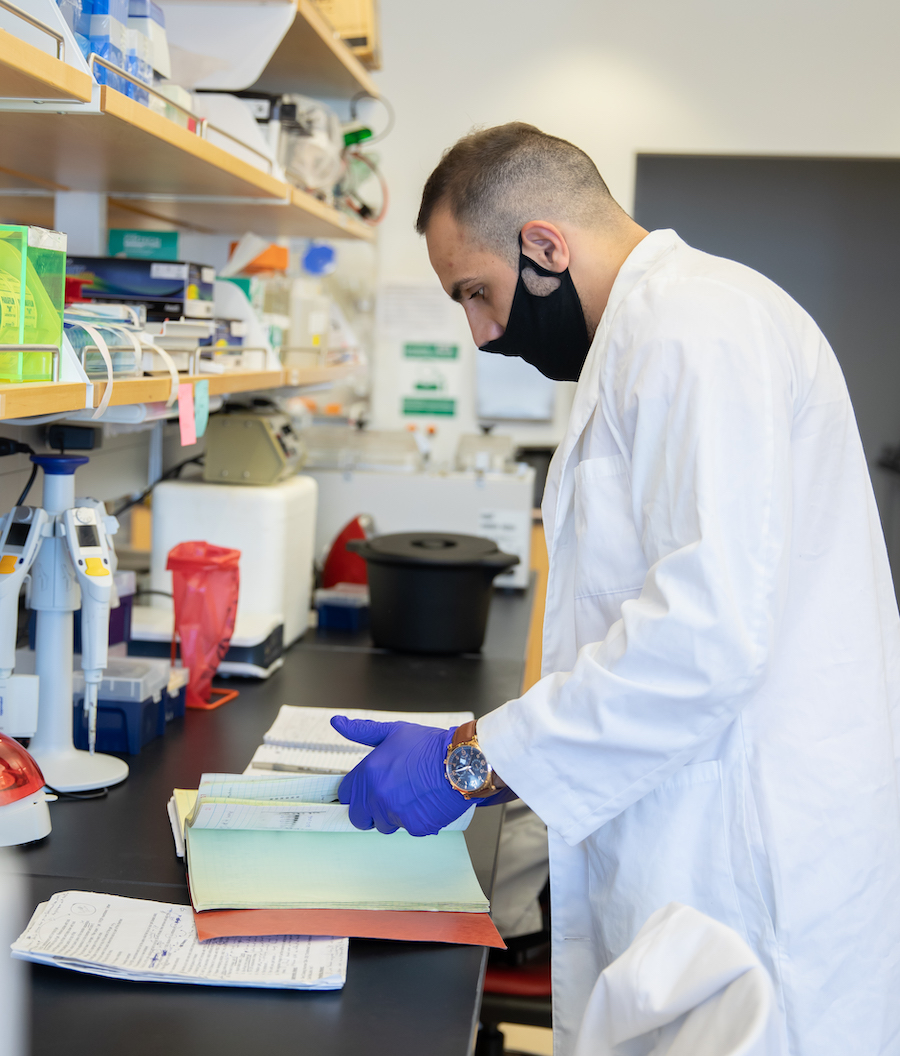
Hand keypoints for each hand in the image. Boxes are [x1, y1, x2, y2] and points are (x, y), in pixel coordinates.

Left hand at [331, 716, 470, 835]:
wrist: (461, 761)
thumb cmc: (429, 745)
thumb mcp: (393, 731)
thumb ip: (362, 731)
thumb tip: (338, 723)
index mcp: (368, 773)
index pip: (345, 795)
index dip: (357, 791)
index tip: (367, 789)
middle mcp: (377, 796)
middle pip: (359, 817)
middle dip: (370, 810)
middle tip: (390, 795)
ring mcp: (395, 814)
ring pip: (384, 825)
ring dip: (393, 815)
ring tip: (411, 795)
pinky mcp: (414, 827)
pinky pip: (407, 829)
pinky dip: (415, 820)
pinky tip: (424, 802)